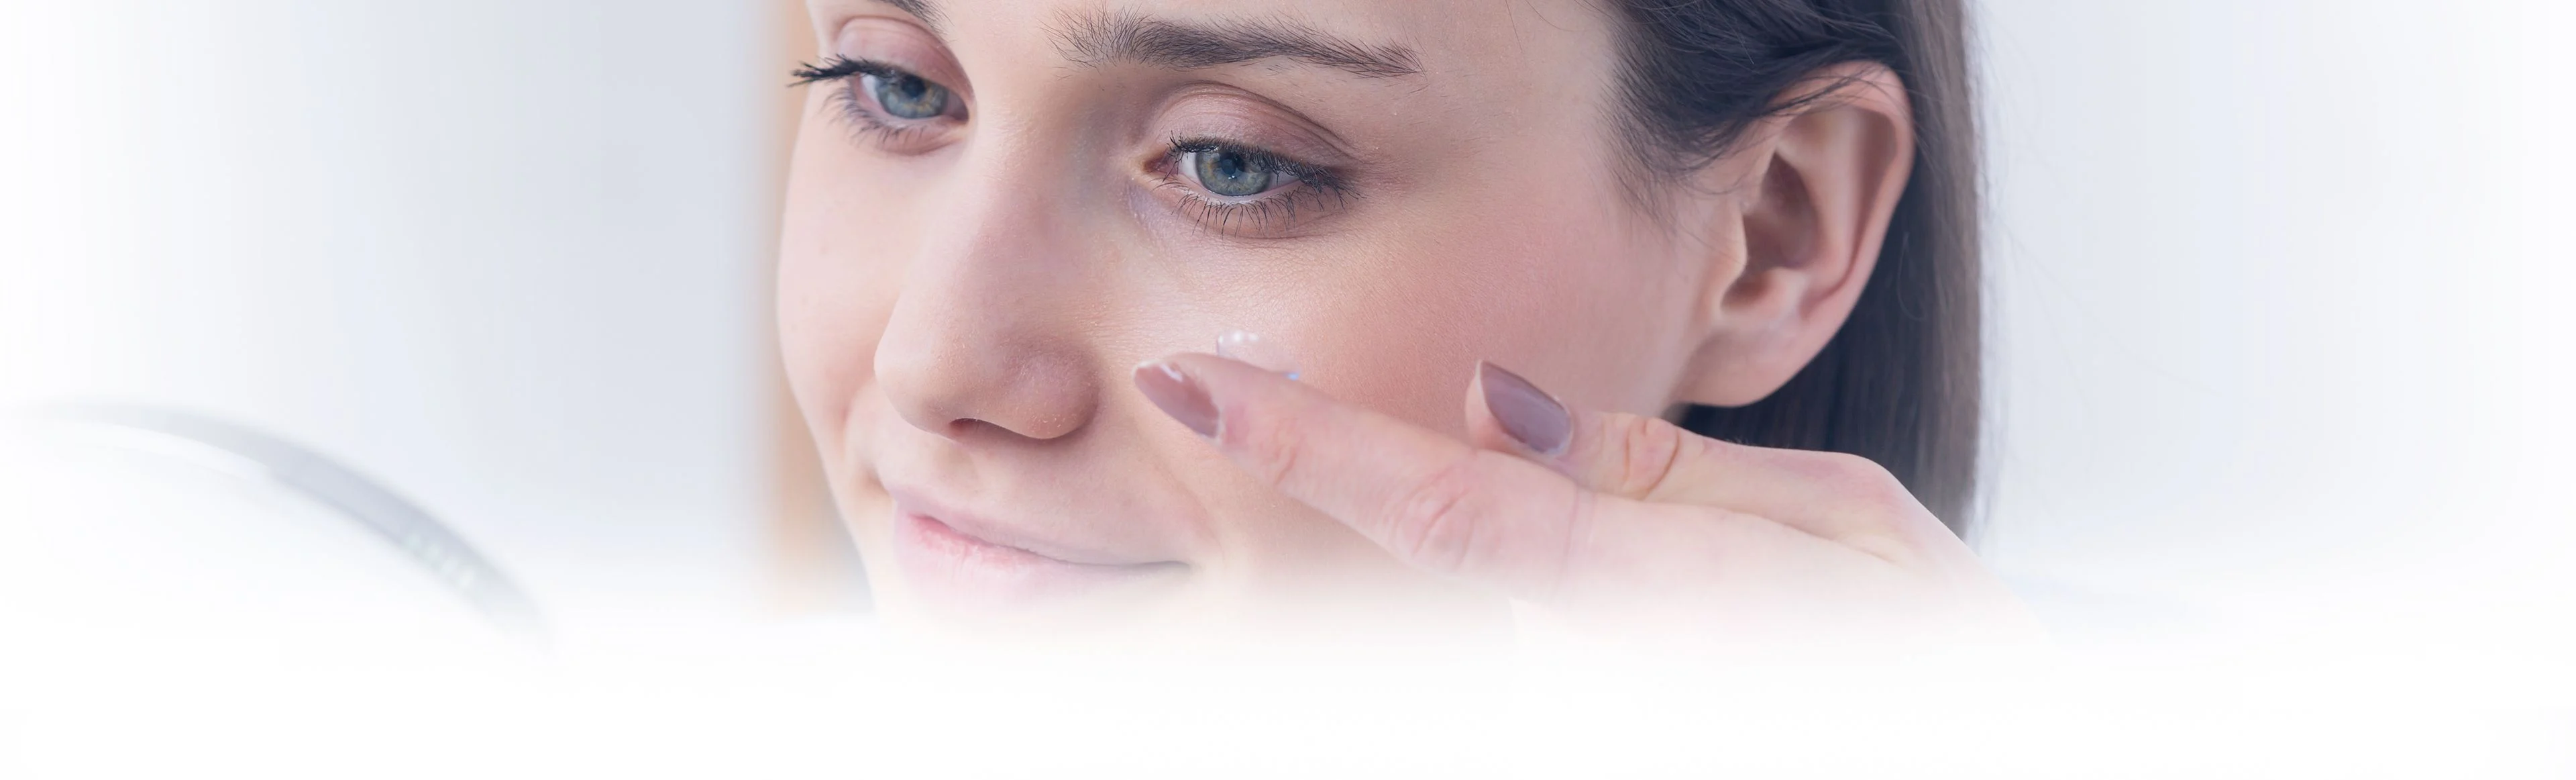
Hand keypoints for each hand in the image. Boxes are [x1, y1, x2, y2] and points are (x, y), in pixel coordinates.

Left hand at [1134, 354, 2041, 648]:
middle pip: (1464, 558)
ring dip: (1554, 577)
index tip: (1199, 387)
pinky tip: (1695, 633)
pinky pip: (1549, 647)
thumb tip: (1502, 407)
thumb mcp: (1852, 526)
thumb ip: (1658, 470)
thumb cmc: (1942, 665)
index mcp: (1661, 593)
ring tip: (1710, 605)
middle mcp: (1604, 667)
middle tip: (1518, 502)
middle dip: (1455, 503)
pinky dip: (1576, 614)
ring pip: (1514, 604)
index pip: (1450, 503)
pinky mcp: (1585, 720)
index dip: (1313, 442)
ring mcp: (1591, 704)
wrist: (1984, 753)